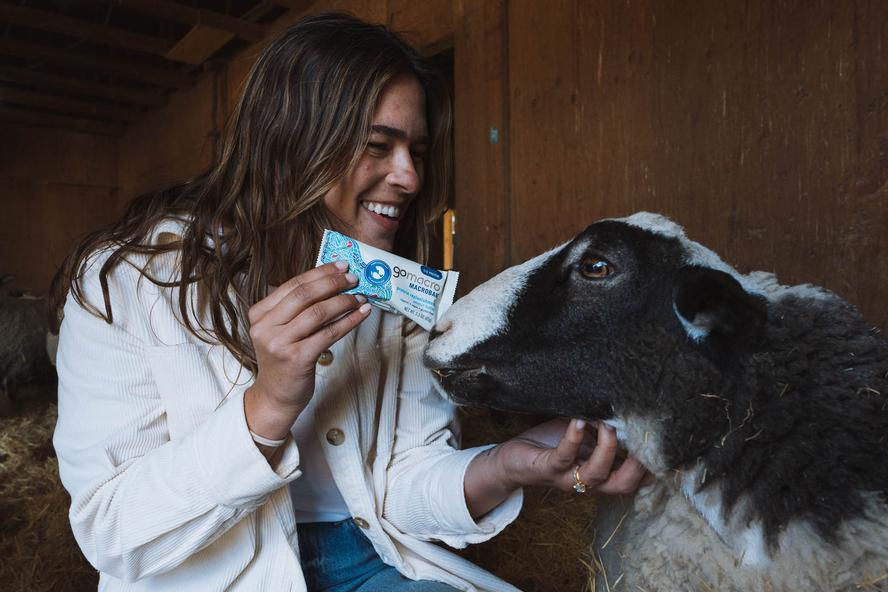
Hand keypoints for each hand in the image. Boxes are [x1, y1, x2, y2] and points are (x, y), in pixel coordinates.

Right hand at [244, 261, 369, 441]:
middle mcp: (265, 327)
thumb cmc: (284, 360)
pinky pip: (329, 334)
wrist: (276, 396)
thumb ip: (298, 308)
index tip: (341, 266)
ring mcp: (279, 343)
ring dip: (344, 302)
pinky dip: (349, 322)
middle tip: (353, 279)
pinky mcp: (297, 359)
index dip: (320, 273)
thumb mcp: (282, 330)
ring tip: (360, 298)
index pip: (293, 285)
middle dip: (333, 283)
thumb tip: (333, 282)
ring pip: (318, 313)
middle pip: (305, 295)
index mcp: (259, 314)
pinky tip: (361, 315)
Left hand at [496, 418, 649, 494]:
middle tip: (645, 440)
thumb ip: (605, 426)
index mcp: (602, 473)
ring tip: (608, 424)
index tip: (664, 444)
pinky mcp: (547, 468)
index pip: (635, 479)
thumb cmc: (552, 443)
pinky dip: (574, 439)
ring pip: (597, 474)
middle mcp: (588, 481)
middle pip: (624, 485)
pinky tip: (579, 421)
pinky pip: (564, 457)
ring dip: (607, 448)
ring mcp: (568, 478)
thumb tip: (627, 406)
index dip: (652, 467)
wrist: (513, 458)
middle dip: (638, 465)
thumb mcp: (586, 434)